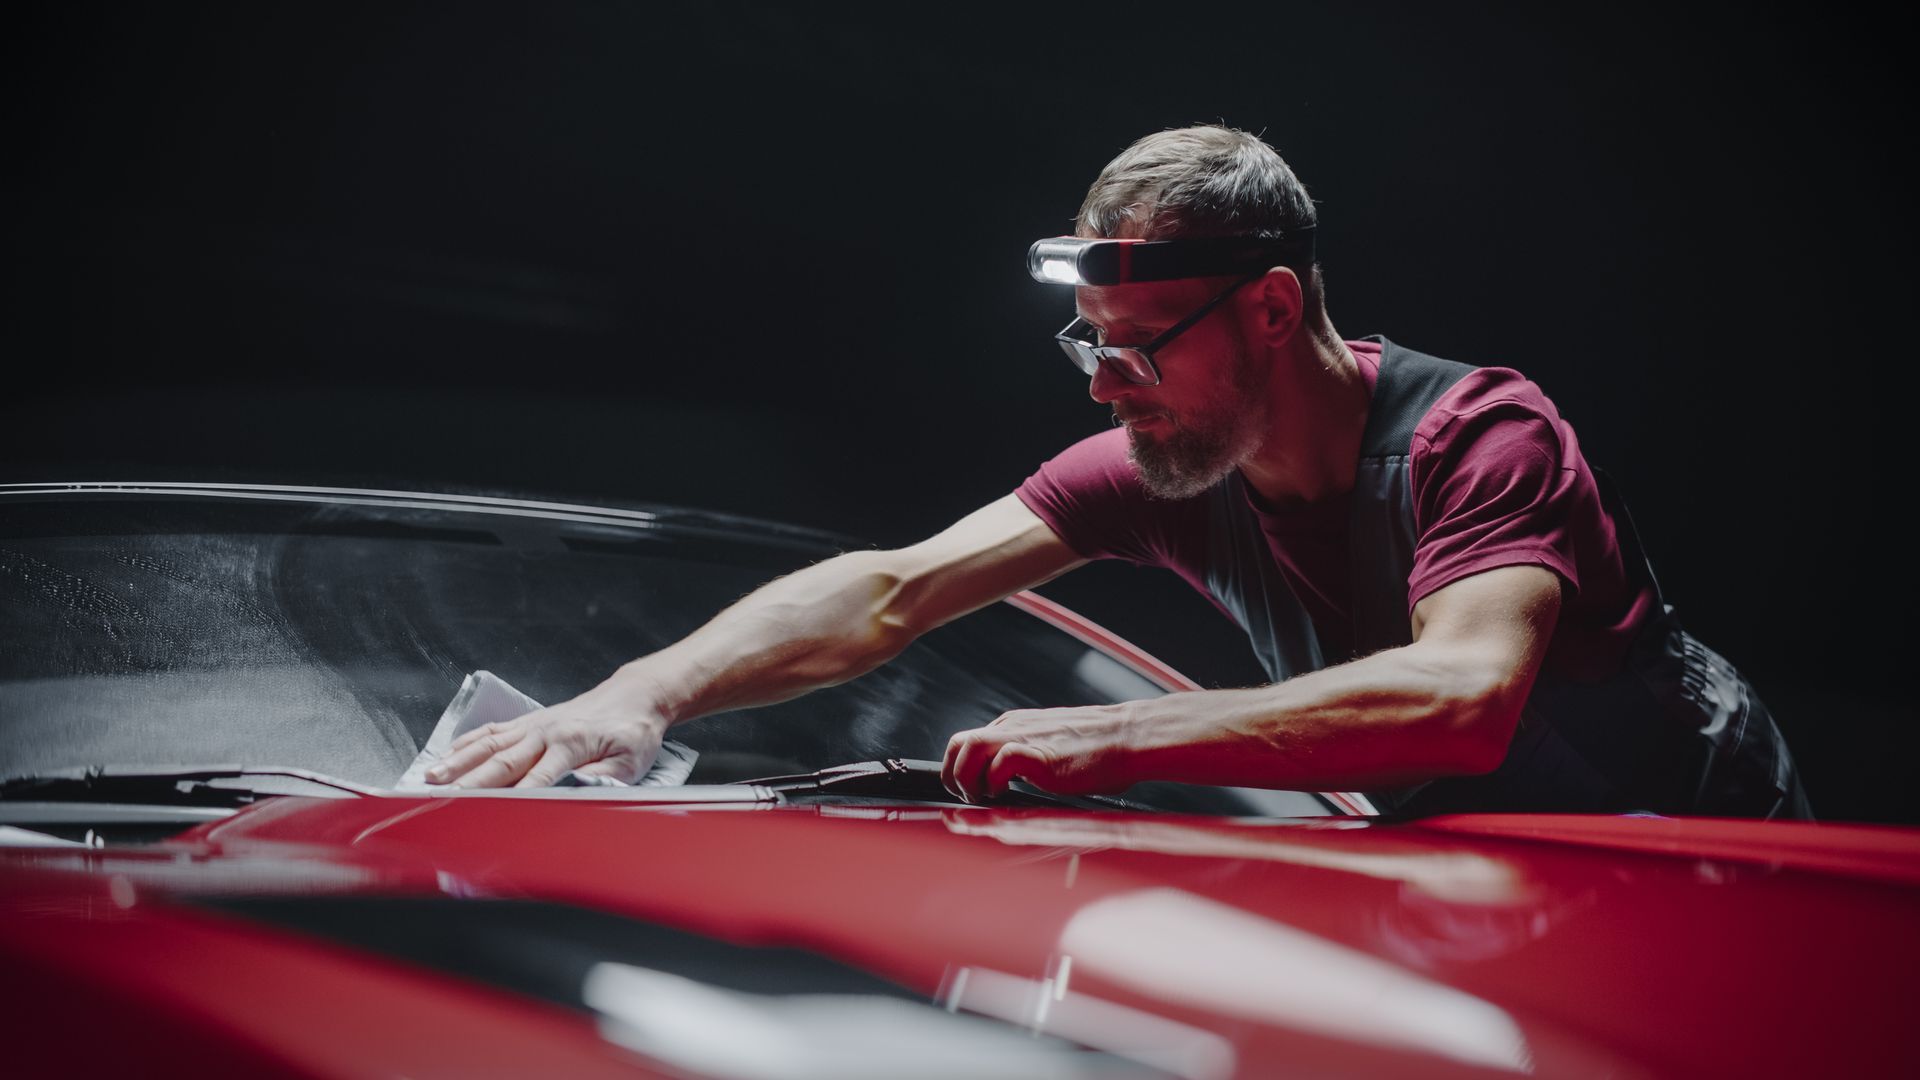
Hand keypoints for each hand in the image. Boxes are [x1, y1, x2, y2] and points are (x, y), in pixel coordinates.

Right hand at [425, 681, 666, 788]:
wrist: (634, 696)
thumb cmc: (633, 731)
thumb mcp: (629, 762)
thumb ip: (600, 779)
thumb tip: (571, 794)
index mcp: (571, 743)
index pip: (536, 777)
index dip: (512, 797)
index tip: (489, 814)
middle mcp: (546, 731)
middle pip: (502, 761)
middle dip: (471, 781)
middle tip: (442, 797)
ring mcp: (534, 724)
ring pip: (489, 743)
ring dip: (458, 760)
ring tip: (431, 776)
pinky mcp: (530, 721)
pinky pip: (492, 731)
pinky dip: (467, 742)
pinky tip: (447, 754)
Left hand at [941, 703, 1139, 802]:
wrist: (1128, 738)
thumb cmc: (1098, 748)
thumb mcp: (1050, 747)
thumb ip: (1026, 758)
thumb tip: (1009, 782)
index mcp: (1014, 726)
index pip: (967, 742)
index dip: (959, 769)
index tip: (968, 791)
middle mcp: (1012, 727)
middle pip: (958, 743)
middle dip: (953, 775)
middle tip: (967, 798)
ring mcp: (1024, 737)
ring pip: (969, 748)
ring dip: (967, 778)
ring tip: (983, 797)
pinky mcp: (1038, 754)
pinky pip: (1000, 762)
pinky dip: (995, 781)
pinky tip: (1007, 793)